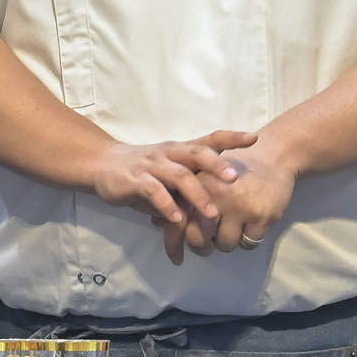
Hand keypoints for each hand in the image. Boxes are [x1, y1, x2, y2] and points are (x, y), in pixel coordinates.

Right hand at [90, 129, 257, 229]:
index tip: (254, 138)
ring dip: (197, 195)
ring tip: (212, 214)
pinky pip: (154, 191)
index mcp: (180, 149)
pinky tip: (177, 219)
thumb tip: (222, 204)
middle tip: (234, 179)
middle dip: (217, 165)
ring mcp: (152, 165)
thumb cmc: (143, 171)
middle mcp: (168, 153)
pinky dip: (167, 206)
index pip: (209, 140)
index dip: (232, 137)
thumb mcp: (170, 173)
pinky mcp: (135, 179)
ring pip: (179, 175)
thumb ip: (192, 185)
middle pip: (197, 153)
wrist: (102, 165)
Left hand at [157, 141, 299, 264]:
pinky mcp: (261, 216)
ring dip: (226, 242)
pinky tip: (249, 225)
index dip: (173, 243)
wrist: (273, 154)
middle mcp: (214, 196)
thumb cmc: (232, 165)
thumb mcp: (202, 174)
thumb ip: (179, 197)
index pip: (177, 221)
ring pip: (225, 244)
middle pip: (199, 238)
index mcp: (196, 184)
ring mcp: (238, 207)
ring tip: (231, 227)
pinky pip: (248, 243)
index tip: (176, 258)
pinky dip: (247, 239)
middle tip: (206, 245)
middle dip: (202, 247)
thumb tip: (157, 221)